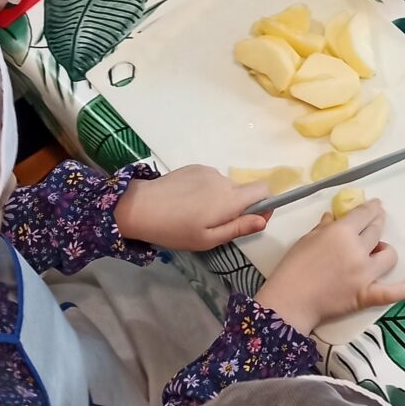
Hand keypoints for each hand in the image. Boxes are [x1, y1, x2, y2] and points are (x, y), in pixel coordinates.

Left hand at [114, 164, 270, 249]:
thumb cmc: (175, 230)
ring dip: (220, 199)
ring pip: (225, 186)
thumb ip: (238, 228)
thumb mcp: (208, 239)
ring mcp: (207, 171)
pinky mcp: (194, 167)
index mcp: (230, 199)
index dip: (264, 205)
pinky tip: (186, 202)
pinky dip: (206, 191)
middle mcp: (223, 180)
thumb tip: (263, 220)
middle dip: (237, 207)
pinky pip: (210, 180)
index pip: (263, 190)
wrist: (140, 207)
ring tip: (195, 214)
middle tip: (214, 225)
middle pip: (243, 190)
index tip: (251, 220)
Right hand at [254, 199, 404, 333]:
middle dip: (378, 222)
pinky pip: (393, 292)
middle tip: (378, 220)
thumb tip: (331, 217)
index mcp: (341, 232)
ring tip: (379, 251)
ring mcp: (365, 273)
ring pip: (388, 255)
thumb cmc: (292, 268)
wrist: (289, 301)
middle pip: (376, 231)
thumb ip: (323, 228)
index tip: (377, 205)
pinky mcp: (366, 294)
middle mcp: (357, 249)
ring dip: (385, 251)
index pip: (364, 214)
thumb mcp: (305, 240)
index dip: (372, 208)